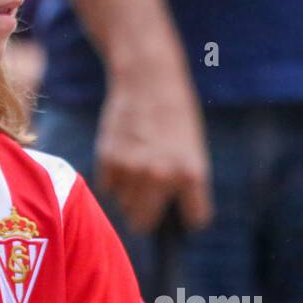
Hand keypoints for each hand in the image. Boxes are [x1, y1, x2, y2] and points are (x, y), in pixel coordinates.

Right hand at [95, 64, 212, 233]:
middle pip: (144, 223)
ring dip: (128, 196)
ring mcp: (131, 169)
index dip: (190, 215)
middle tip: (146, 210)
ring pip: (123, 205)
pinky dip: (113, 180)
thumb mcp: (192, 148)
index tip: (186, 213)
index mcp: (190, 173)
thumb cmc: (174, 112)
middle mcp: (160, 176)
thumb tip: (164, 210)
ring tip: (135, 171)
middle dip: (146, 219)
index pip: (195, 218)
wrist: (147, 80)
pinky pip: (108, 187)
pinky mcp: (107, 159)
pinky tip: (122, 159)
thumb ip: (183, 180)